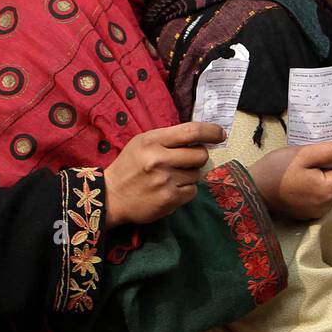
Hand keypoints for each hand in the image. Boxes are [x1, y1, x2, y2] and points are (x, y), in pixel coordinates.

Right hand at [101, 121, 223, 228]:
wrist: (110, 196)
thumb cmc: (129, 166)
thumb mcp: (143, 142)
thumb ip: (169, 138)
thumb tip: (202, 136)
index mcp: (153, 141)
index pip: (191, 131)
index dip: (211, 132)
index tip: (221, 134)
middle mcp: (160, 159)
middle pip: (200, 155)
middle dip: (198, 157)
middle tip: (186, 161)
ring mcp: (165, 181)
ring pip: (197, 174)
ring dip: (189, 175)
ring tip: (171, 177)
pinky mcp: (169, 200)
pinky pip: (192, 191)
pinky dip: (186, 191)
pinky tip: (171, 189)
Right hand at [247, 138, 331, 219]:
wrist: (250, 190)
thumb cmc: (275, 170)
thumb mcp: (305, 154)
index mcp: (329, 191)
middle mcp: (328, 205)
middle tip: (318, 151)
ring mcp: (318, 211)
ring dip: (325, 172)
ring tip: (307, 162)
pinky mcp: (310, 212)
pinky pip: (322, 193)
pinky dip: (317, 182)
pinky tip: (303, 174)